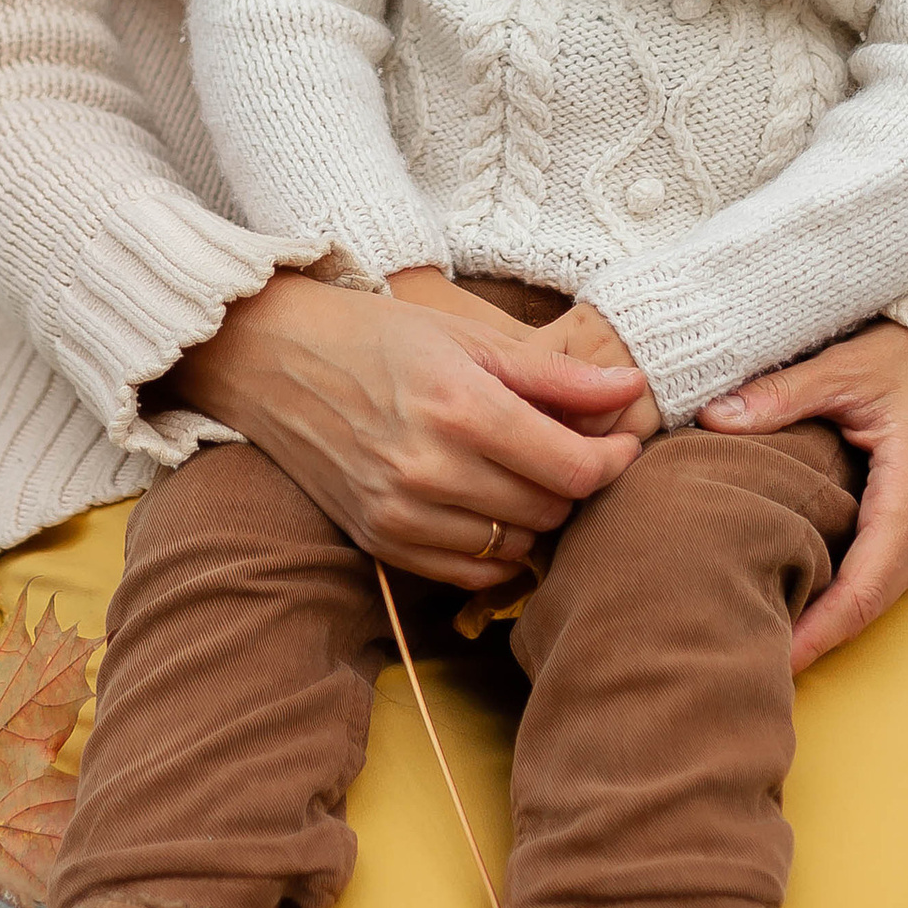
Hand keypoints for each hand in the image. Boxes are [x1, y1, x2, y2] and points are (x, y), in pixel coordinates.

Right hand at [168, 269, 645, 587]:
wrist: (276, 360)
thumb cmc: (378, 337)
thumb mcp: (469, 337)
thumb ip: (555, 374)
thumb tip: (632, 389)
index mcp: (459, 407)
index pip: (572, 469)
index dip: (613, 461)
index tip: (620, 442)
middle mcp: (429, 469)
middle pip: (550, 510)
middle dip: (574, 483)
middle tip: (570, 449)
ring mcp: (400, 513)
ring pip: (517, 547)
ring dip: (536, 517)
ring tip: (524, 473)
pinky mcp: (380, 541)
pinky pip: (471, 571)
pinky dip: (497, 549)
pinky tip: (490, 507)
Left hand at [700, 318, 907, 676]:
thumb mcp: (846, 367)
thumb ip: (783, 394)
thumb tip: (714, 417)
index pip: (861, 590)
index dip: (816, 633)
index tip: (770, 662)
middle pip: (867, 609)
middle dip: (812, 642)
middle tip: (747, 668)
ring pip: (877, 601)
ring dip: (828, 627)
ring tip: (763, 647)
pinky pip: (885, 581)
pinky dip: (844, 602)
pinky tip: (800, 607)